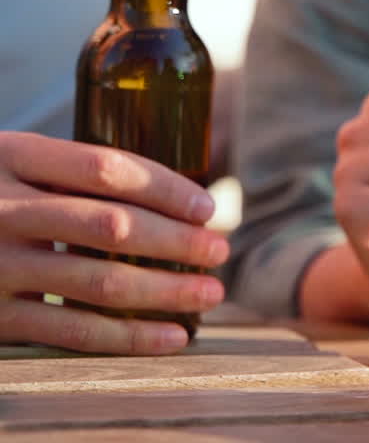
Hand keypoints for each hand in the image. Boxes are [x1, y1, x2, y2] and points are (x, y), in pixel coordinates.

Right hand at [0, 132, 227, 353]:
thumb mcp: (10, 163)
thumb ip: (70, 172)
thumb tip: (176, 196)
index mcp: (11, 157)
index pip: (106, 168)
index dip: (166, 187)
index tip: (207, 206)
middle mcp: (1, 209)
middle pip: (111, 226)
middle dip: (177, 242)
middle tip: (220, 250)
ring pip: (99, 283)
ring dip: (166, 292)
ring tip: (209, 293)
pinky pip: (72, 330)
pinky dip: (130, 337)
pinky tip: (172, 337)